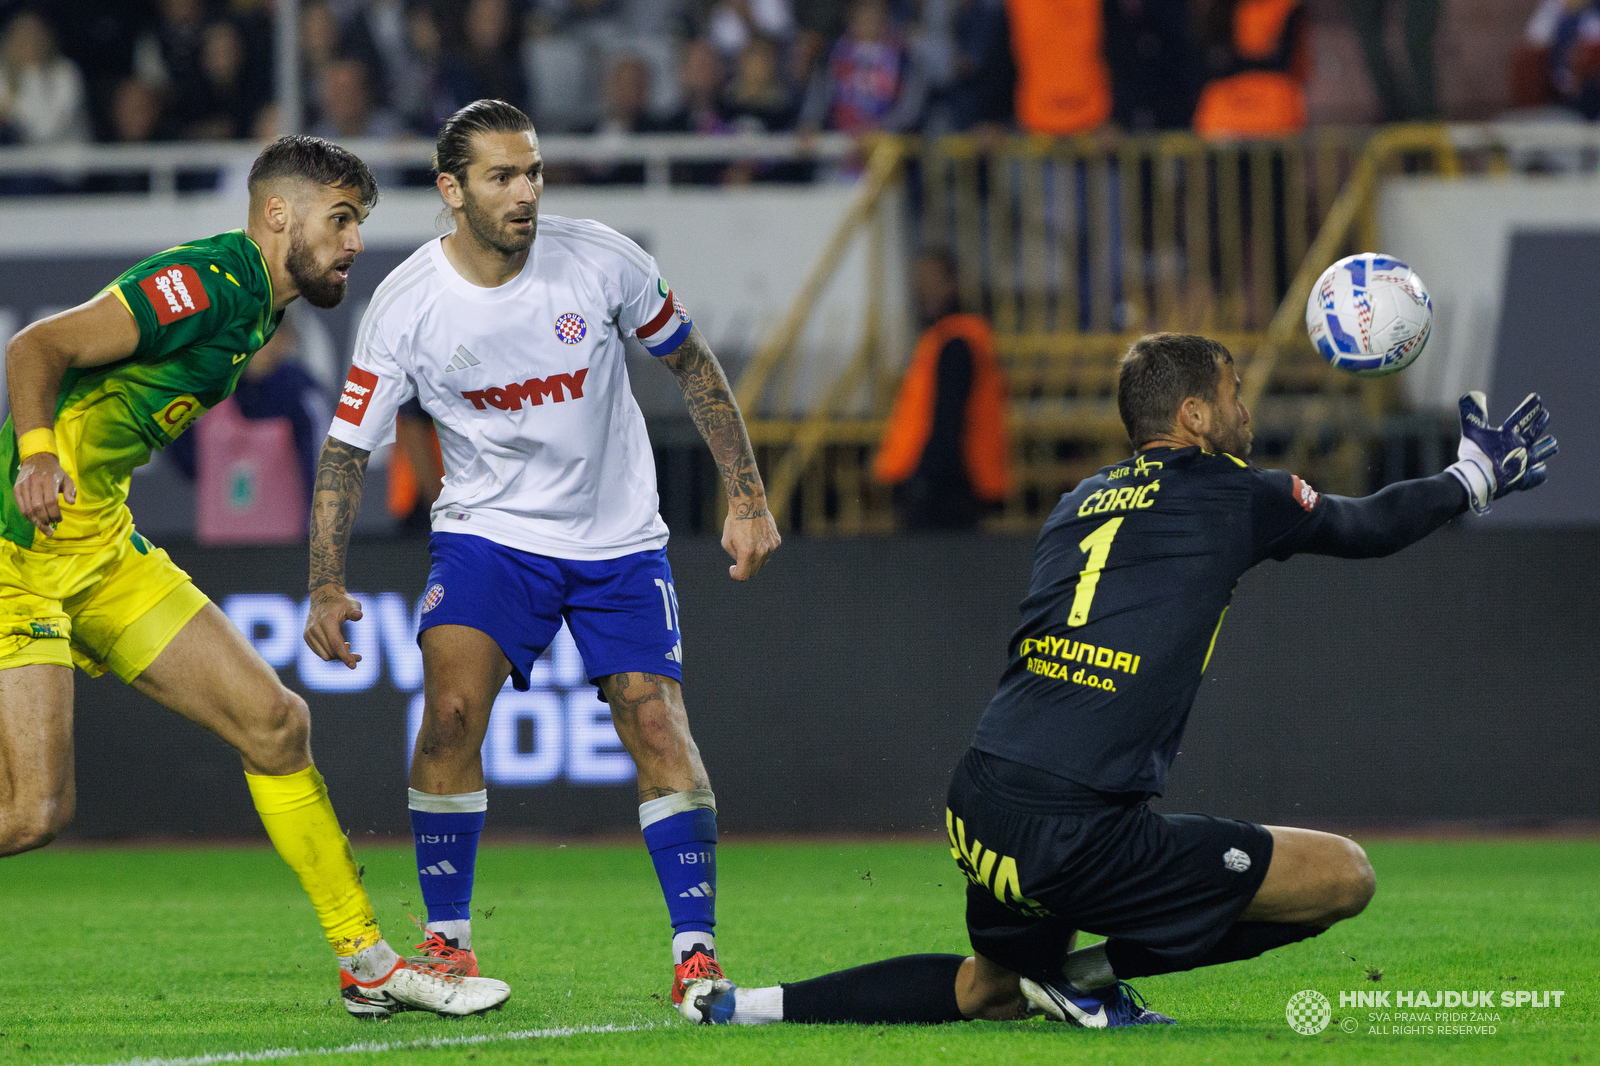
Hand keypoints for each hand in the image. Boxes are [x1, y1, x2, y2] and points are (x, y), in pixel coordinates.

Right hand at [14, 452, 75, 536]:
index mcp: (50, 480)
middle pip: (38, 507)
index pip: (51, 502)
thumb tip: (72, 503)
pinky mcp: (17, 488)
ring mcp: (24, 485)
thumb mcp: (67, 479)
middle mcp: (35, 482)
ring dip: (36, 521)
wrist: (38, 459)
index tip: (59, 520)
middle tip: (51, 526)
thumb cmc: (55, 473)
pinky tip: (34, 520)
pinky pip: (21, 506)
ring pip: (28, 508)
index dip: (55, 514)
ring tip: (44, 527)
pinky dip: (27, 516)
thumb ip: (71, 491)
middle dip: (46, 519)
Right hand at [303, 585, 363, 667]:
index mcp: (326, 621)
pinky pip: (319, 652)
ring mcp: (309, 633)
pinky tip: (341, 645)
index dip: (345, 656)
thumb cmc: (341, 601)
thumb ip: (355, 610)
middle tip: (358, 657)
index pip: (336, 644)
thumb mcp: (351, 603)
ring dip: (338, 656)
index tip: (353, 666)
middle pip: (331, 652)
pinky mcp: (307, 636)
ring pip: (325, 654)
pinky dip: (330, 652)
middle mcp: (315, 628)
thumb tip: (358, 616)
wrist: (323, 595)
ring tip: (350, 647)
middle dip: (345, 657)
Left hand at [722, 496, 780, 580]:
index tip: (732, 568)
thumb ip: (735, 557)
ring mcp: (771, 547)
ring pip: (762, 562)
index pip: (743, 575)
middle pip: (754, 571)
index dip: (736, 575)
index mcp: (747, 553)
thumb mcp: (727, 542)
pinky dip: (762, 549)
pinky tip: (757, 537)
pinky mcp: (776, 541)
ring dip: (754, 558)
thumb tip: (743, 563)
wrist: (749, 504)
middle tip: (739, 560)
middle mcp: (761, 552)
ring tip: (748, 542)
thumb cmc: (735, 523)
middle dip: (745, 568)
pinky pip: (769, 551)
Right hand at [1448, 391, 1557, 514]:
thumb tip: (1472, 393)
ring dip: (1546, 446)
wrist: (1478, 479)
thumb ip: (1473, 413)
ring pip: (1540, 452)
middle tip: (1546, 415)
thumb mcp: (1471, 431)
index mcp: (1509, 435)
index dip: (1530, 407)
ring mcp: (1524, 463)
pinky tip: (1541, 468)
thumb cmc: (1474, 454)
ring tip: (1553, 442)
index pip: (1522, 417)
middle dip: (1540, 422)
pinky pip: (1535, 474)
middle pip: (1534, 432)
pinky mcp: (1522, 478)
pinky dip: (1539, 470)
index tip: (1537, 398)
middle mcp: (1521, 447)